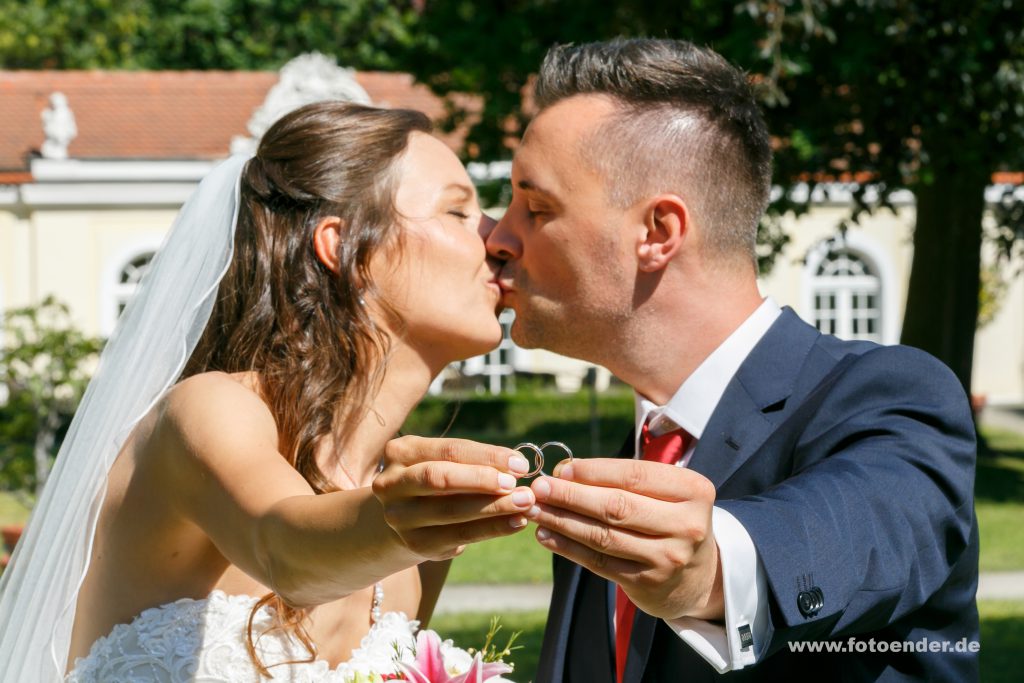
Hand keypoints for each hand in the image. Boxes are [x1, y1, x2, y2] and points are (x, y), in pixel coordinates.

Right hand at [372, 435, 535, 560]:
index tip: (520, 463)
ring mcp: (399, 516)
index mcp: (400, 452)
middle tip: (518, 484)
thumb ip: (473, 461)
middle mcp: (392, 483)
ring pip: (451, 511)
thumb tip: (517, 465)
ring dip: (494, 507)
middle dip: (484, 480)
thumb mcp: (444, 462)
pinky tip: (516, 522)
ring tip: (525, 503)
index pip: (449, 450)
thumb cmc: (436, 480)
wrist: (406, 517)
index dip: (487, 456)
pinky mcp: (416, 543)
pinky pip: (460, 536)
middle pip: (441, 478)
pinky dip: (492, 529)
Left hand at [528, 458, 722, 619]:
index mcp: (693, 491)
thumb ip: (625, 481)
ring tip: (535, 510)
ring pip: (604, 536)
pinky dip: (568, 547)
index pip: (635, 476)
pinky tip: (546, 535)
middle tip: (538, 487)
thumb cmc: (672, 520)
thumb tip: (565, 472)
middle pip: (617, 507)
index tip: (561, 468)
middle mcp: (686, 525)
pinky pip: (599, 561)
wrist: (699, 576)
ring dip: (562, 521)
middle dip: (571, 496)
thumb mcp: (667, 494)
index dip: (593, 471)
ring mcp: (667, 558)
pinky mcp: (648, 583)